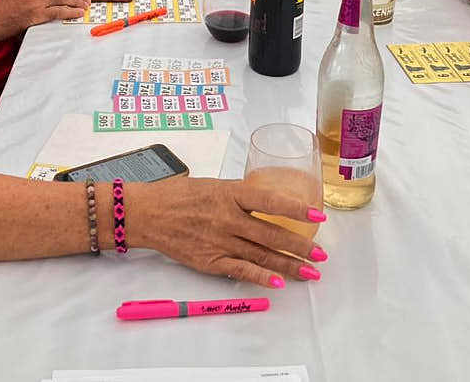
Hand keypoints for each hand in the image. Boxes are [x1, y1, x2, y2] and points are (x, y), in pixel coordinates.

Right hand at [130, 177, 323, 288]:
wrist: (148, 213)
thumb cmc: (178, 194)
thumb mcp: (213, 184)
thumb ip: (239, 195)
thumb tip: (263, 202)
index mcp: (230, 194)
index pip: (270, 201)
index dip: (296, 210)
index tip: (317, 217)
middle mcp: (228, 218)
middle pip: (272, 235)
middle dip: (300, 246)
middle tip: (321, 255)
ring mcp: (220, 241)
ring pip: (262, 255)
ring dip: (289, 266)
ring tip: (310, 272)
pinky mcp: (210, 260)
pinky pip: (241, 270)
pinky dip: (261, 278)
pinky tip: (279, 283)